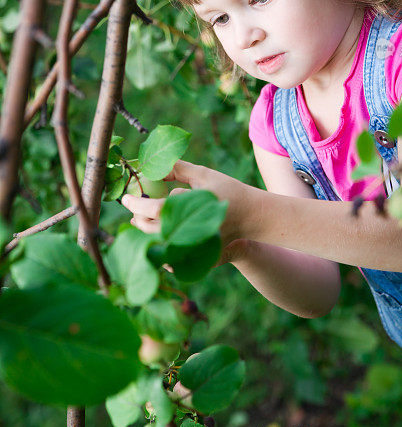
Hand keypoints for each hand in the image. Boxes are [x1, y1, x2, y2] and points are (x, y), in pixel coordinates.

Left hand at [121, 160, 254, 248]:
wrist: (251, 215)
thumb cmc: (227, 190)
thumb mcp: (203, 174)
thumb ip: (177, 169)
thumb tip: (149, 168)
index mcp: (194, 207)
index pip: (156, 208)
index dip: (136, 203)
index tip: (125, 198)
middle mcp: (193, 230)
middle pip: (153, 230)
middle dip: (138, 218)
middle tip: (132, 208)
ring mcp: (196, 247)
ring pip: (159, 245)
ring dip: (146, 233)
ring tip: (140, 220)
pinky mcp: (199, 259)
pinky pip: (171, 258)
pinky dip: (160, 248)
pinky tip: (157, 236)